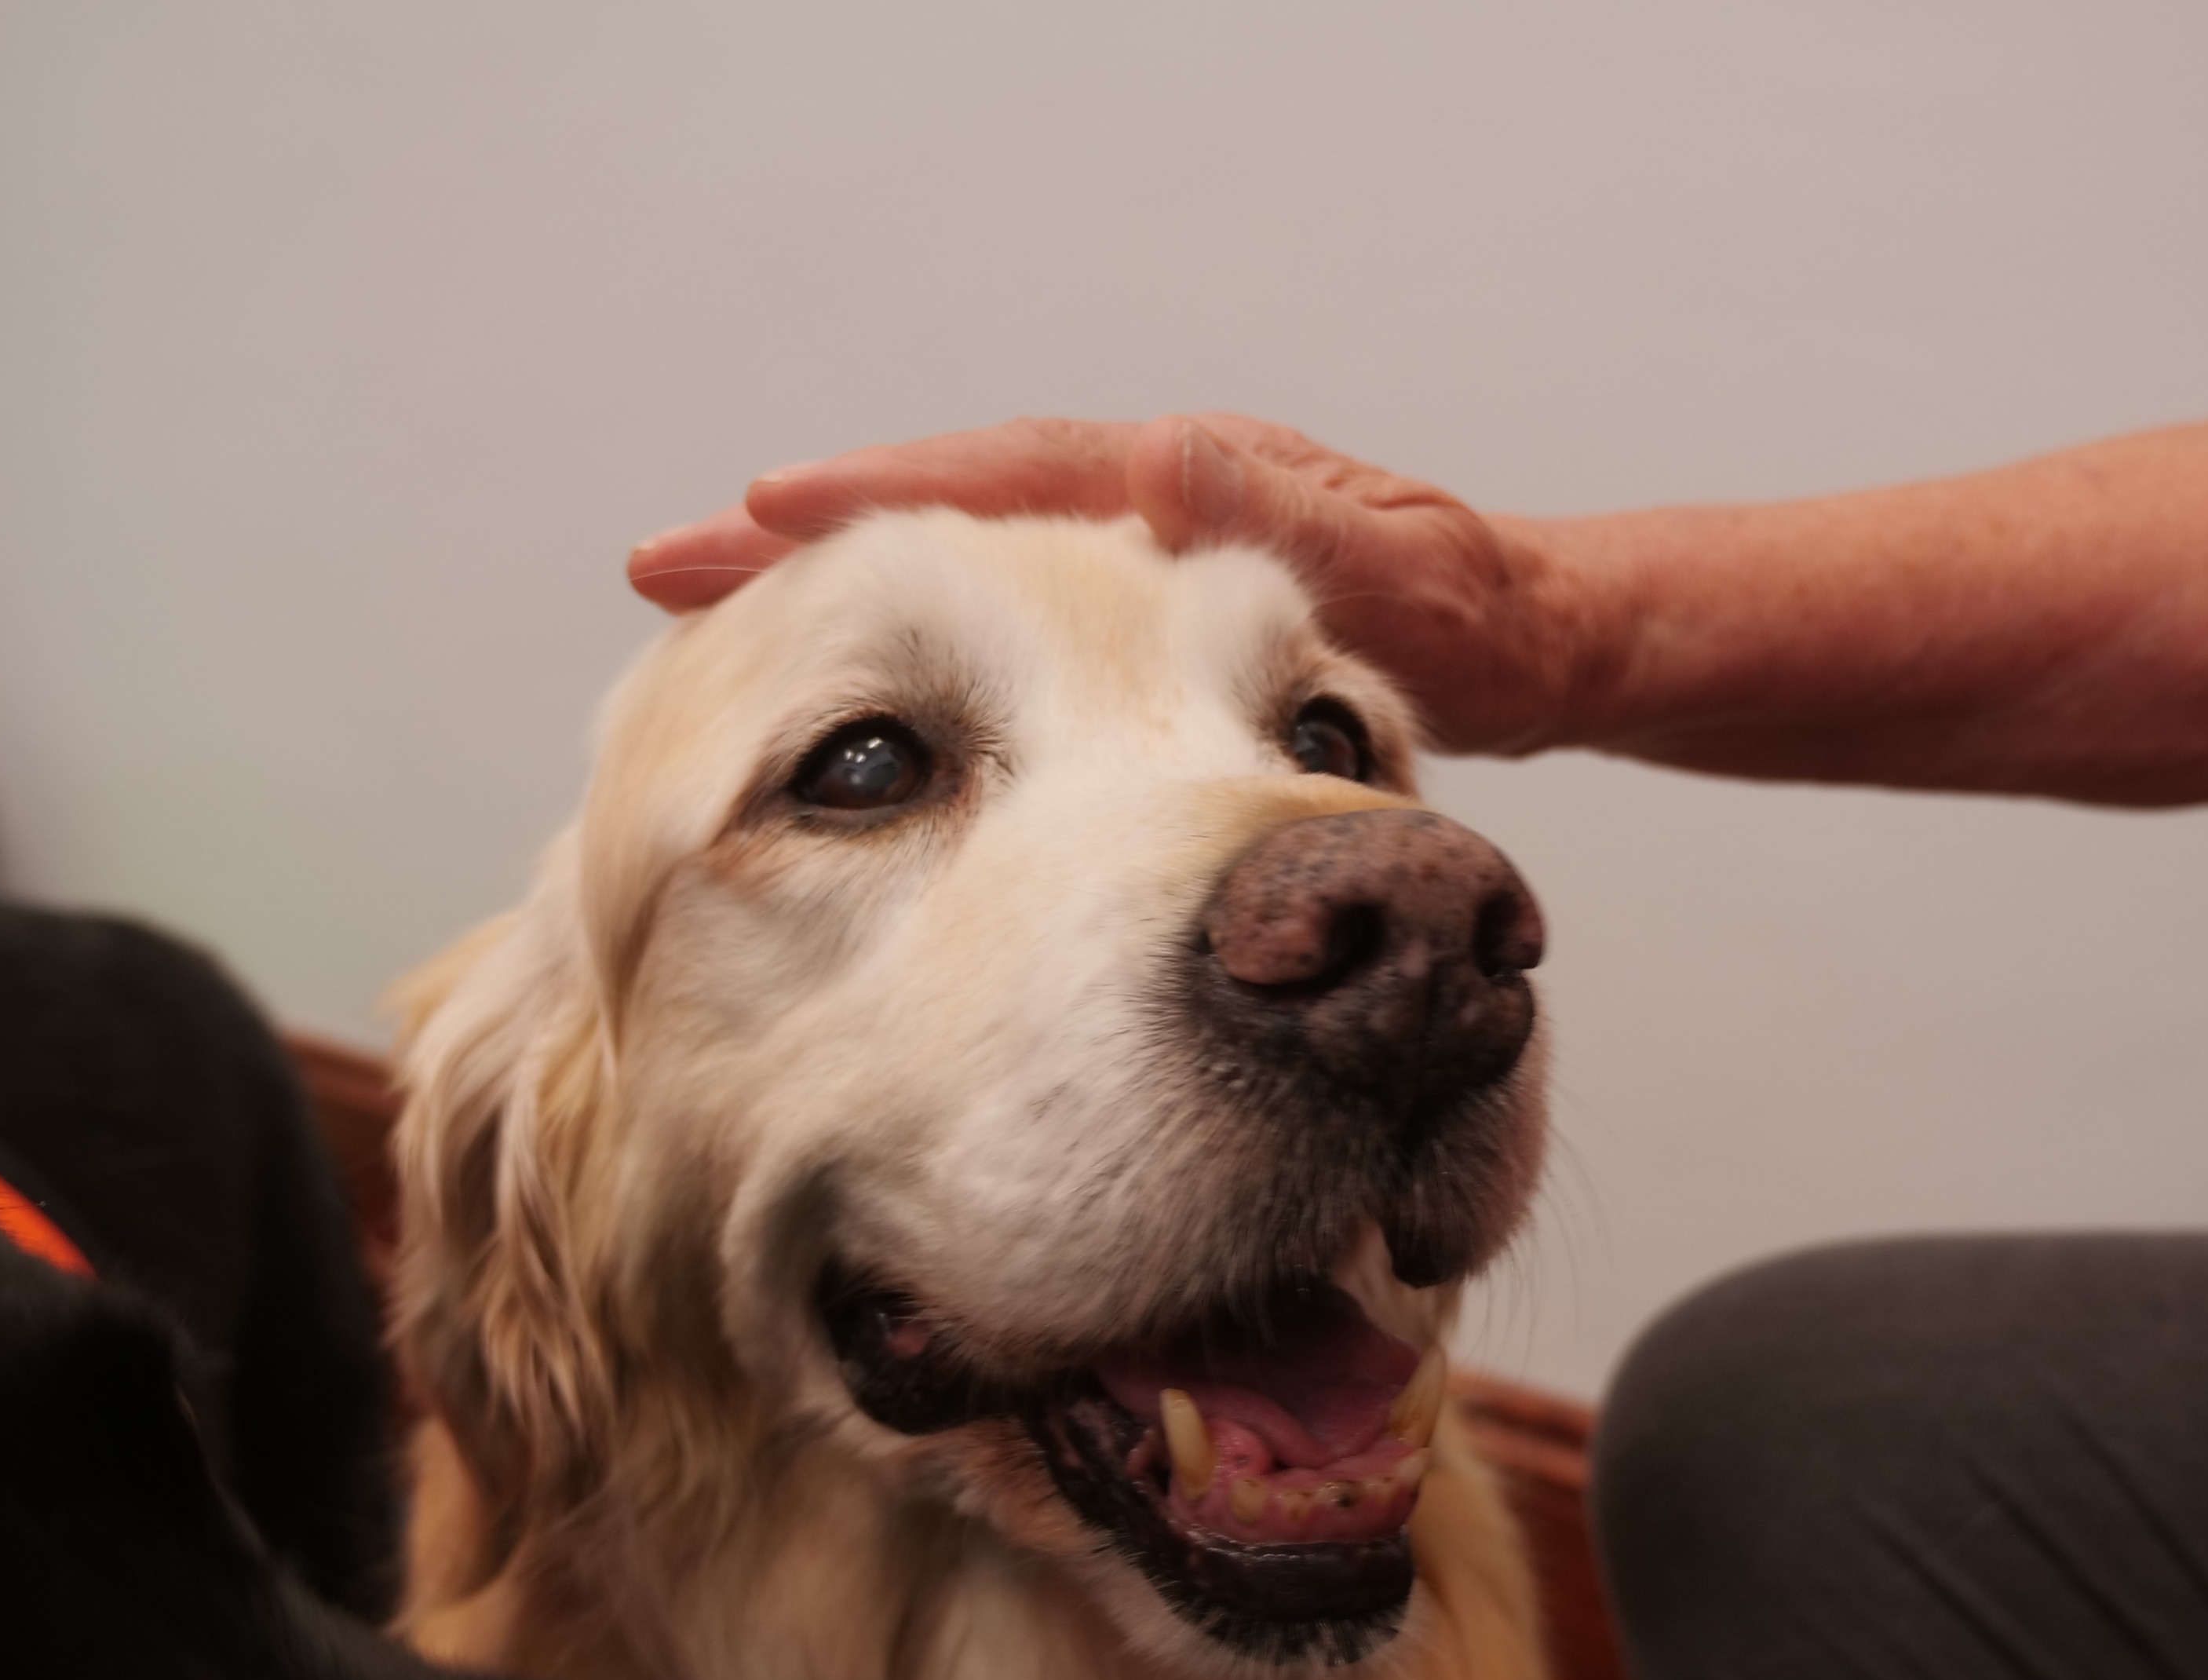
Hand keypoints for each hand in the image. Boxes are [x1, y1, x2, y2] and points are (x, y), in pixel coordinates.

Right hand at [626, 415, 1607, 757]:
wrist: (1545, 644)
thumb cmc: (1485, 619)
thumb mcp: (1398, 578)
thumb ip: (1291, 532)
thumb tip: (1170, 455)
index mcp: (1191, 477)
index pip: (998, 478)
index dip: (866, 504)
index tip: (744, 519)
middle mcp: (1152, 495)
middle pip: (947, 510)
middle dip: (806, 537)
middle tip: (662, 567)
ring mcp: (1145, 560)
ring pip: (967, 561)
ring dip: (850, 589)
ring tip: (713, 623)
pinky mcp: (1152, 617)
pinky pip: (1013, 618)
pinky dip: (928, 640)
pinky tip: (864, 696)